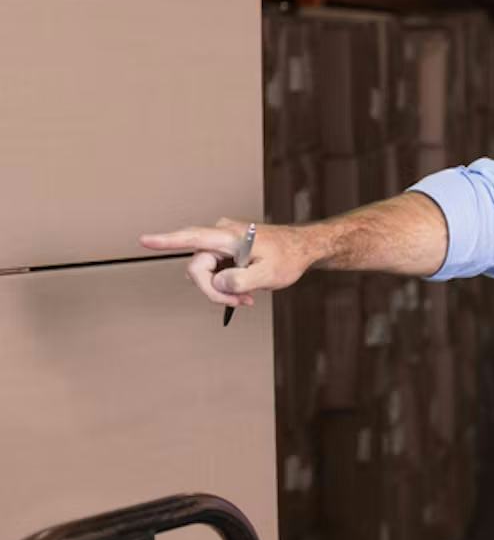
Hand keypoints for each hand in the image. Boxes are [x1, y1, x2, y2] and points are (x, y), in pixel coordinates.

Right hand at [139, 219, 312, 307]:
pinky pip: (214, 273)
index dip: (166, 241)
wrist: (303, 249)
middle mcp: (221, 236)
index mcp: (230, 236)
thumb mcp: (269, 274)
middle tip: (240, 303)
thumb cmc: (289, 257)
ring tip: (247, 298)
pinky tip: (245, 294)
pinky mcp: (224, 252)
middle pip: (198, 268)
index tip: (144, 240)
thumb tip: (217, 283)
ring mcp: (221, 244)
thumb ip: (241, 280)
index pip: (193, 238)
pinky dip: (227, 286)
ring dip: (222, 290)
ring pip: (206, 274)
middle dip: (214, 290)